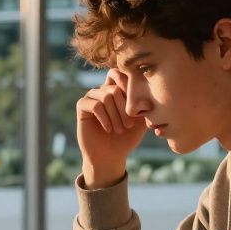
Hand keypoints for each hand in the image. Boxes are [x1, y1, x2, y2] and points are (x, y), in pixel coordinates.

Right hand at [76, 68, 145, 187]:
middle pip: (115, 87)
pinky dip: (105, 118)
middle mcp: (102, 90)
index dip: (128, 85)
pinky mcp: (82, 107)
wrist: (110, 156)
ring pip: (105, 95)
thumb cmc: (127, 138)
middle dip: (125, 107)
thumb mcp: (141, 120)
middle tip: (129, 125)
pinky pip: (95, 105)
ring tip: (120, 129)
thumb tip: (149, 90)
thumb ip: (144, 104)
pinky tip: (108, 129)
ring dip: (116, 115)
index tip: (137, 106)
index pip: (119, 73)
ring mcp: (91, 97)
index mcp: (116, 90)